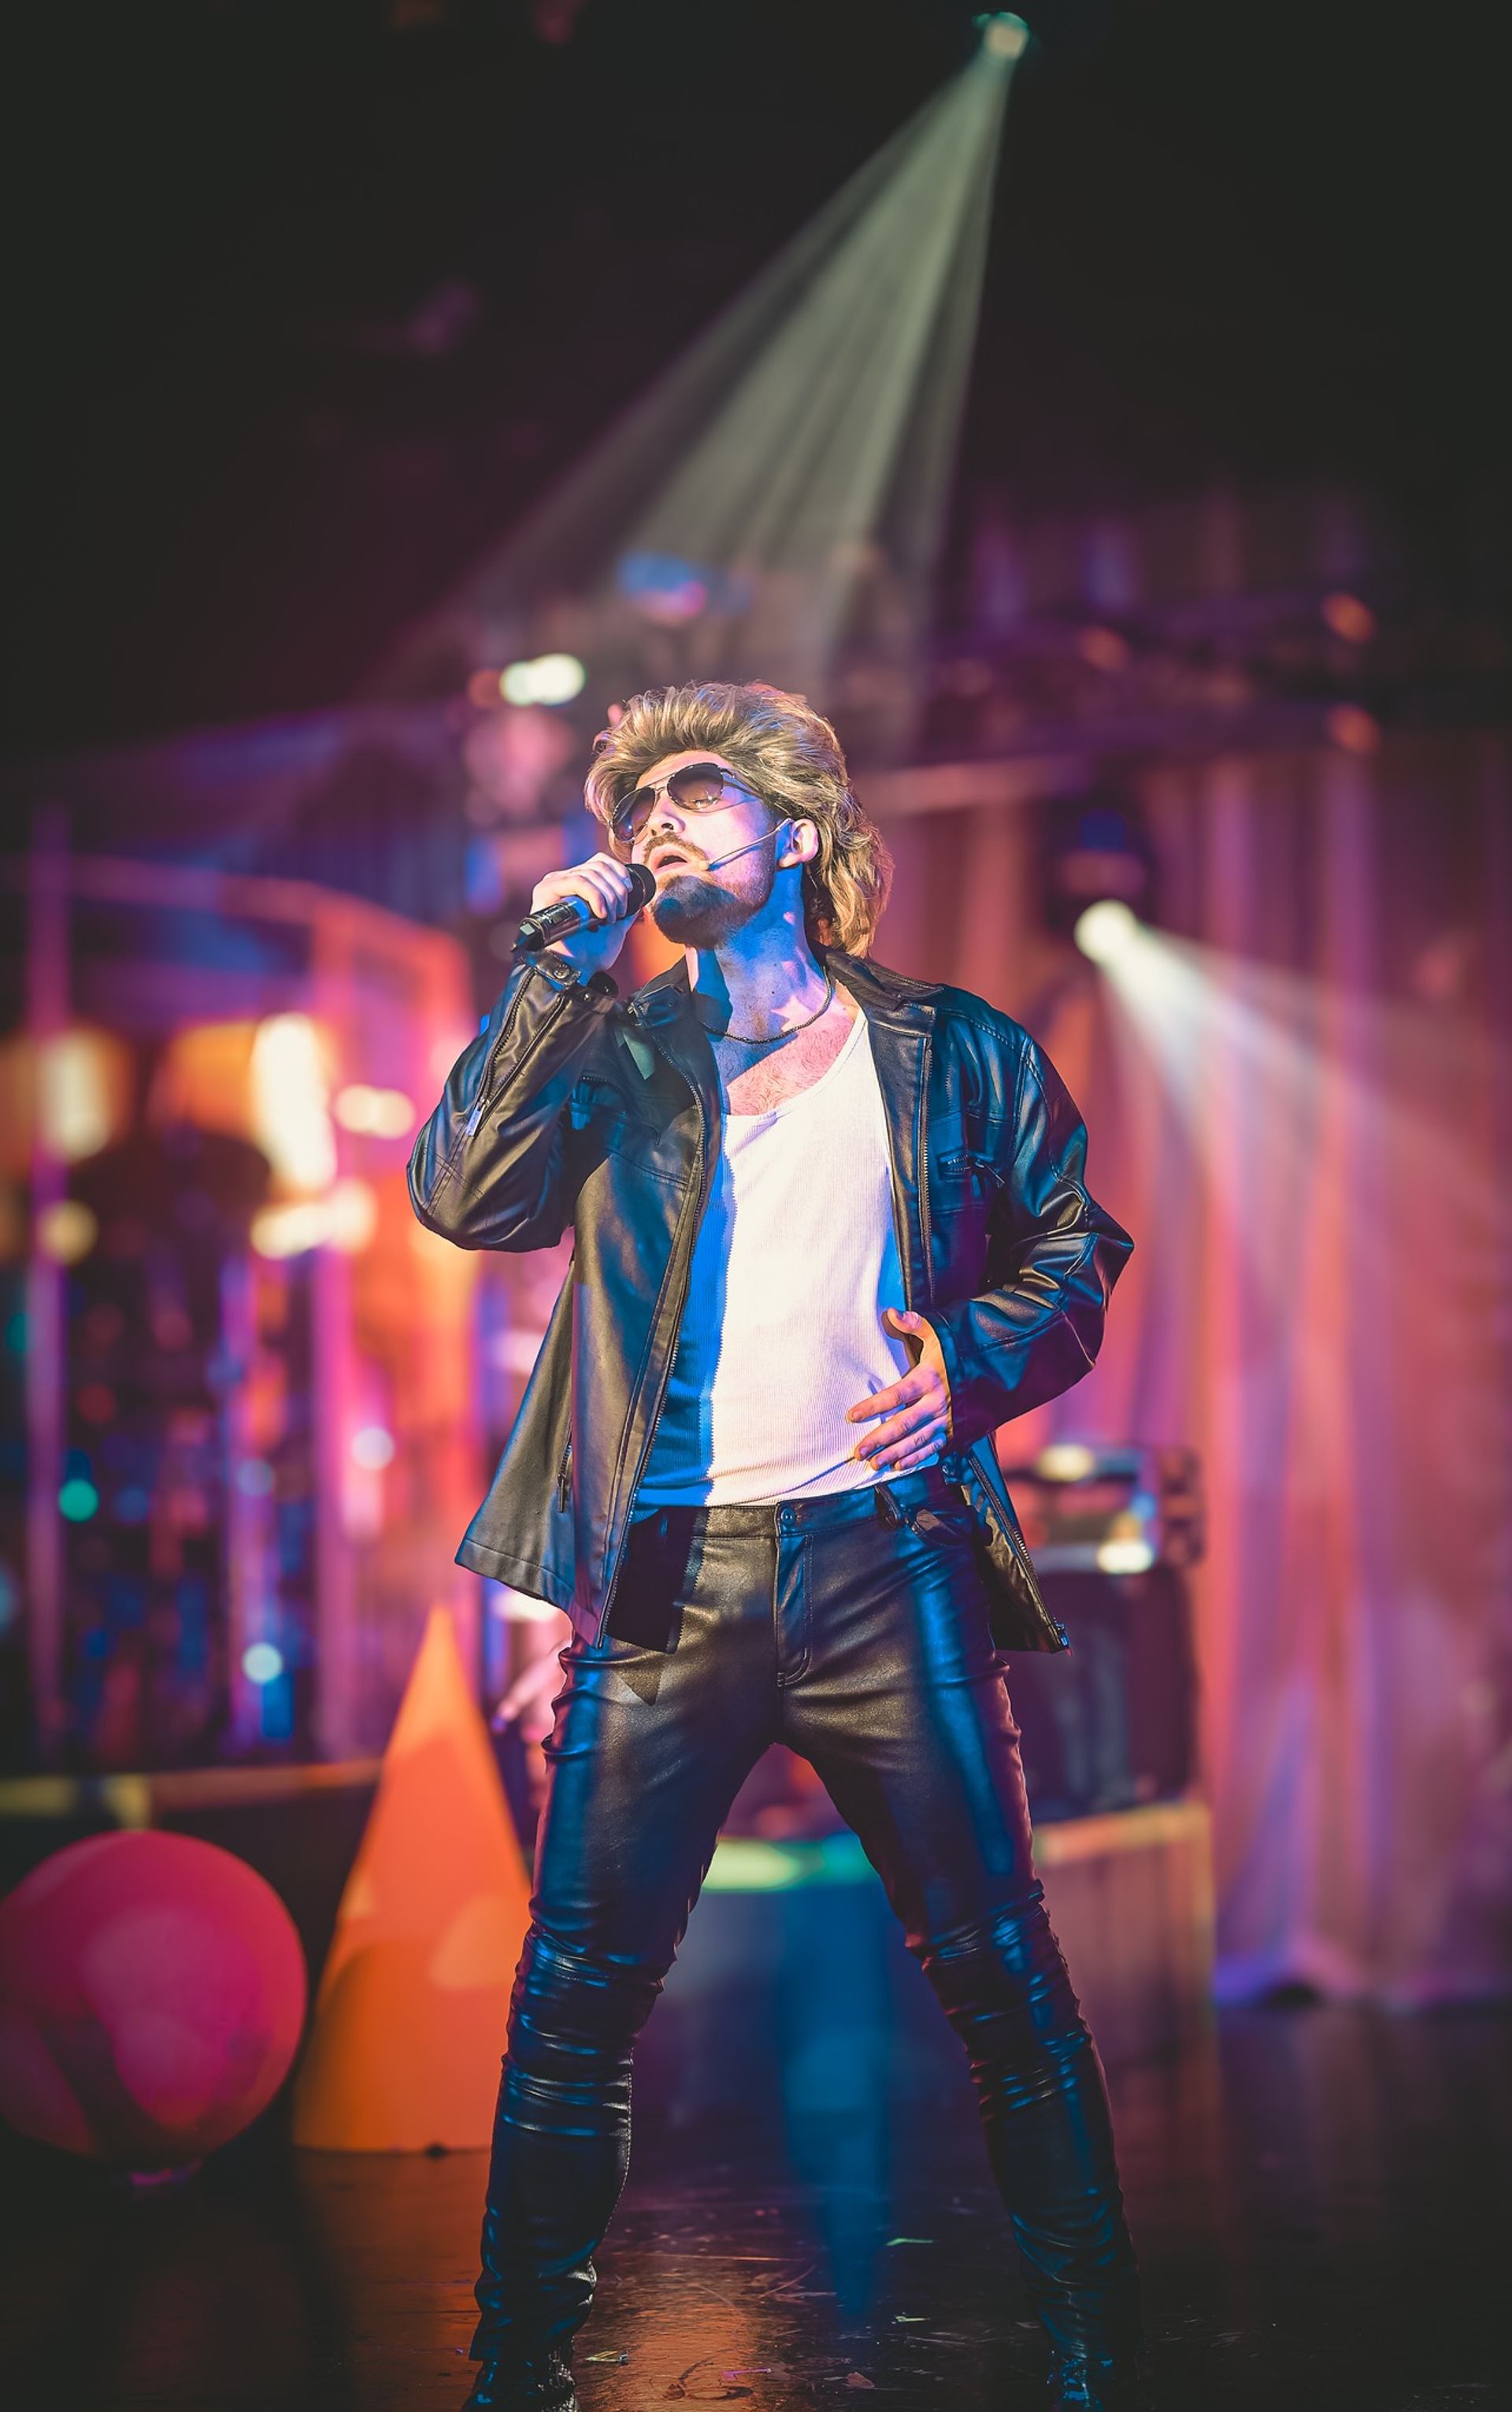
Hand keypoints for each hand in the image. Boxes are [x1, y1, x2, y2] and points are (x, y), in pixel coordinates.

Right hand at [527, 851, 645, 973]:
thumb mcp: (616, 927)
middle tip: (619, 913)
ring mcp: (553, 885)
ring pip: (590, 873)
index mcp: (578, 886)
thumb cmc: (591, 954)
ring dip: (608, 896)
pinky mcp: (546, 892)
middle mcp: (563, 881)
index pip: (600, 862)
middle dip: (616, 889)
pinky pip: (577, 881)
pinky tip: (599, 914)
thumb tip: (639, 899)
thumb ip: (625, 911)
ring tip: (609, 918)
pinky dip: (595, 896)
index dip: (619, 872)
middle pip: (597, 866)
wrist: (576, 971)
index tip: (629, 892)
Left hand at [846, 1308, 952, 1472]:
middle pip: (903, 1424)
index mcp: (930, 1378)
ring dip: (894, 1454)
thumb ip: (914, 1324)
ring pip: (917, 1440)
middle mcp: (938, 1403)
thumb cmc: (961, 1349)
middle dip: (879, 1440)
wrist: (998, 1366)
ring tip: (873, 1464)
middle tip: (858, 1452)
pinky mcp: (956, 1430)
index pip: (896, 1395)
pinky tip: (899, 1465)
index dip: (873, 1406)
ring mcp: (948, 1419)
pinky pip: (934, 1447)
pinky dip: (917, 1458)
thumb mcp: (939, 1333)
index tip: (852, 1416)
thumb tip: (890, 1313)